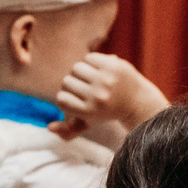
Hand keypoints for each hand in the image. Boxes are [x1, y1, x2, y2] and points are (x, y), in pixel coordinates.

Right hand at [54, 53, 169, 132]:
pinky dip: (91, 62)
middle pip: (66, 82)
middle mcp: (97, 96)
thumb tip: (49, 128)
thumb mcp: (90, 123)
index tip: (75, 100)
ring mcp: (106, 80)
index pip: (61, 99)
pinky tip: (99, 70)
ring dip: (80, 72)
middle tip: (84, 88)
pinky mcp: (114, 65)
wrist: (138, 101)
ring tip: (90, 78)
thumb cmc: (108, 112)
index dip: (65, 98)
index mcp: (90, 112)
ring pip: (76, 68)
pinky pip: (89, 58)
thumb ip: (69, 130)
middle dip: (72, 84)